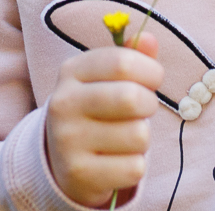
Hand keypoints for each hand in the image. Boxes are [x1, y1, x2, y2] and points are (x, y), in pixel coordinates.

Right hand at [45, 33, 162, 207]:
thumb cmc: (96, 110)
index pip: (122, 62)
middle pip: (131, 98)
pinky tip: (116, 161)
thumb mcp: (106, 78)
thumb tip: (149, 39)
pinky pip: (134, 168)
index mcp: (72, 71)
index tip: (153, 79)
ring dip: (142, 138)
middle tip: (142, 110)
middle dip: (149, 105)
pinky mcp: (79, 174)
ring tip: (125, 138)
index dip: (150, 70)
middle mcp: (63, 103)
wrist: (61, 161)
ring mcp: (68, 141)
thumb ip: (130, 57)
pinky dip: (134, 165)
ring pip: (138, 135)